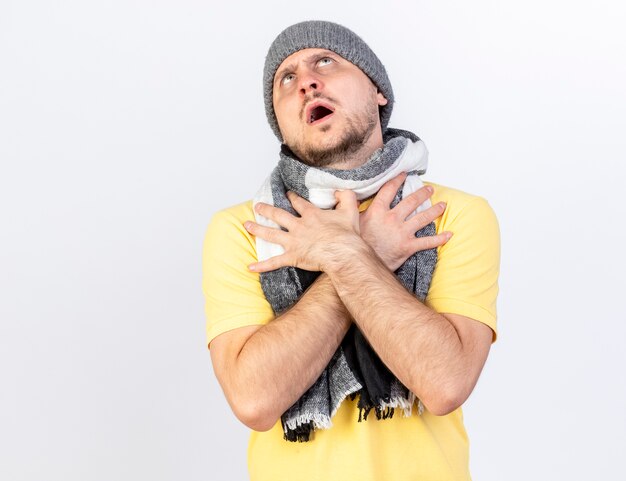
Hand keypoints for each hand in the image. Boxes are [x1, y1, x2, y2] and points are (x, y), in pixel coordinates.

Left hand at [244, 190, 362, 272]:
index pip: (298, 203)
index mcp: (311, 215)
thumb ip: (346, 196)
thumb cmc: (347, 234)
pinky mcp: (292, 257)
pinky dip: (262, 265)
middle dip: (267, 210)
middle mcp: (299, 226)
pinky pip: (274, 262)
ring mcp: (294, 241)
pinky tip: (250, 267)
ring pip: (271, 234)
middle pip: (279, 215)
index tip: (286, 194)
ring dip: (257, 229)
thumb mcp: (350, 209)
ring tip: (246, 225)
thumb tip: (338, 190)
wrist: (343, 253)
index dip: (291, 197)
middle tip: (257, 206)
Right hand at [359, 173, 451, 270]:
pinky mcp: (408, 246)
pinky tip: (449, 235)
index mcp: (378, 211)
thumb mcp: (352, 222)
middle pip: (411, 201)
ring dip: (435, 210)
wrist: (360, 264)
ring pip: (423, 217)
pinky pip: (428, 242)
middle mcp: (392, 219)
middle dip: (423, 193)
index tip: (405, 174)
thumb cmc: (357, 244)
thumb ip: (353, 208)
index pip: (390, 190)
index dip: (398, 180)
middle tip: (429, 189)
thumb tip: (345, 195)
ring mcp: (402, 232)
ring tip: (442, 205)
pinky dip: (440, 238)